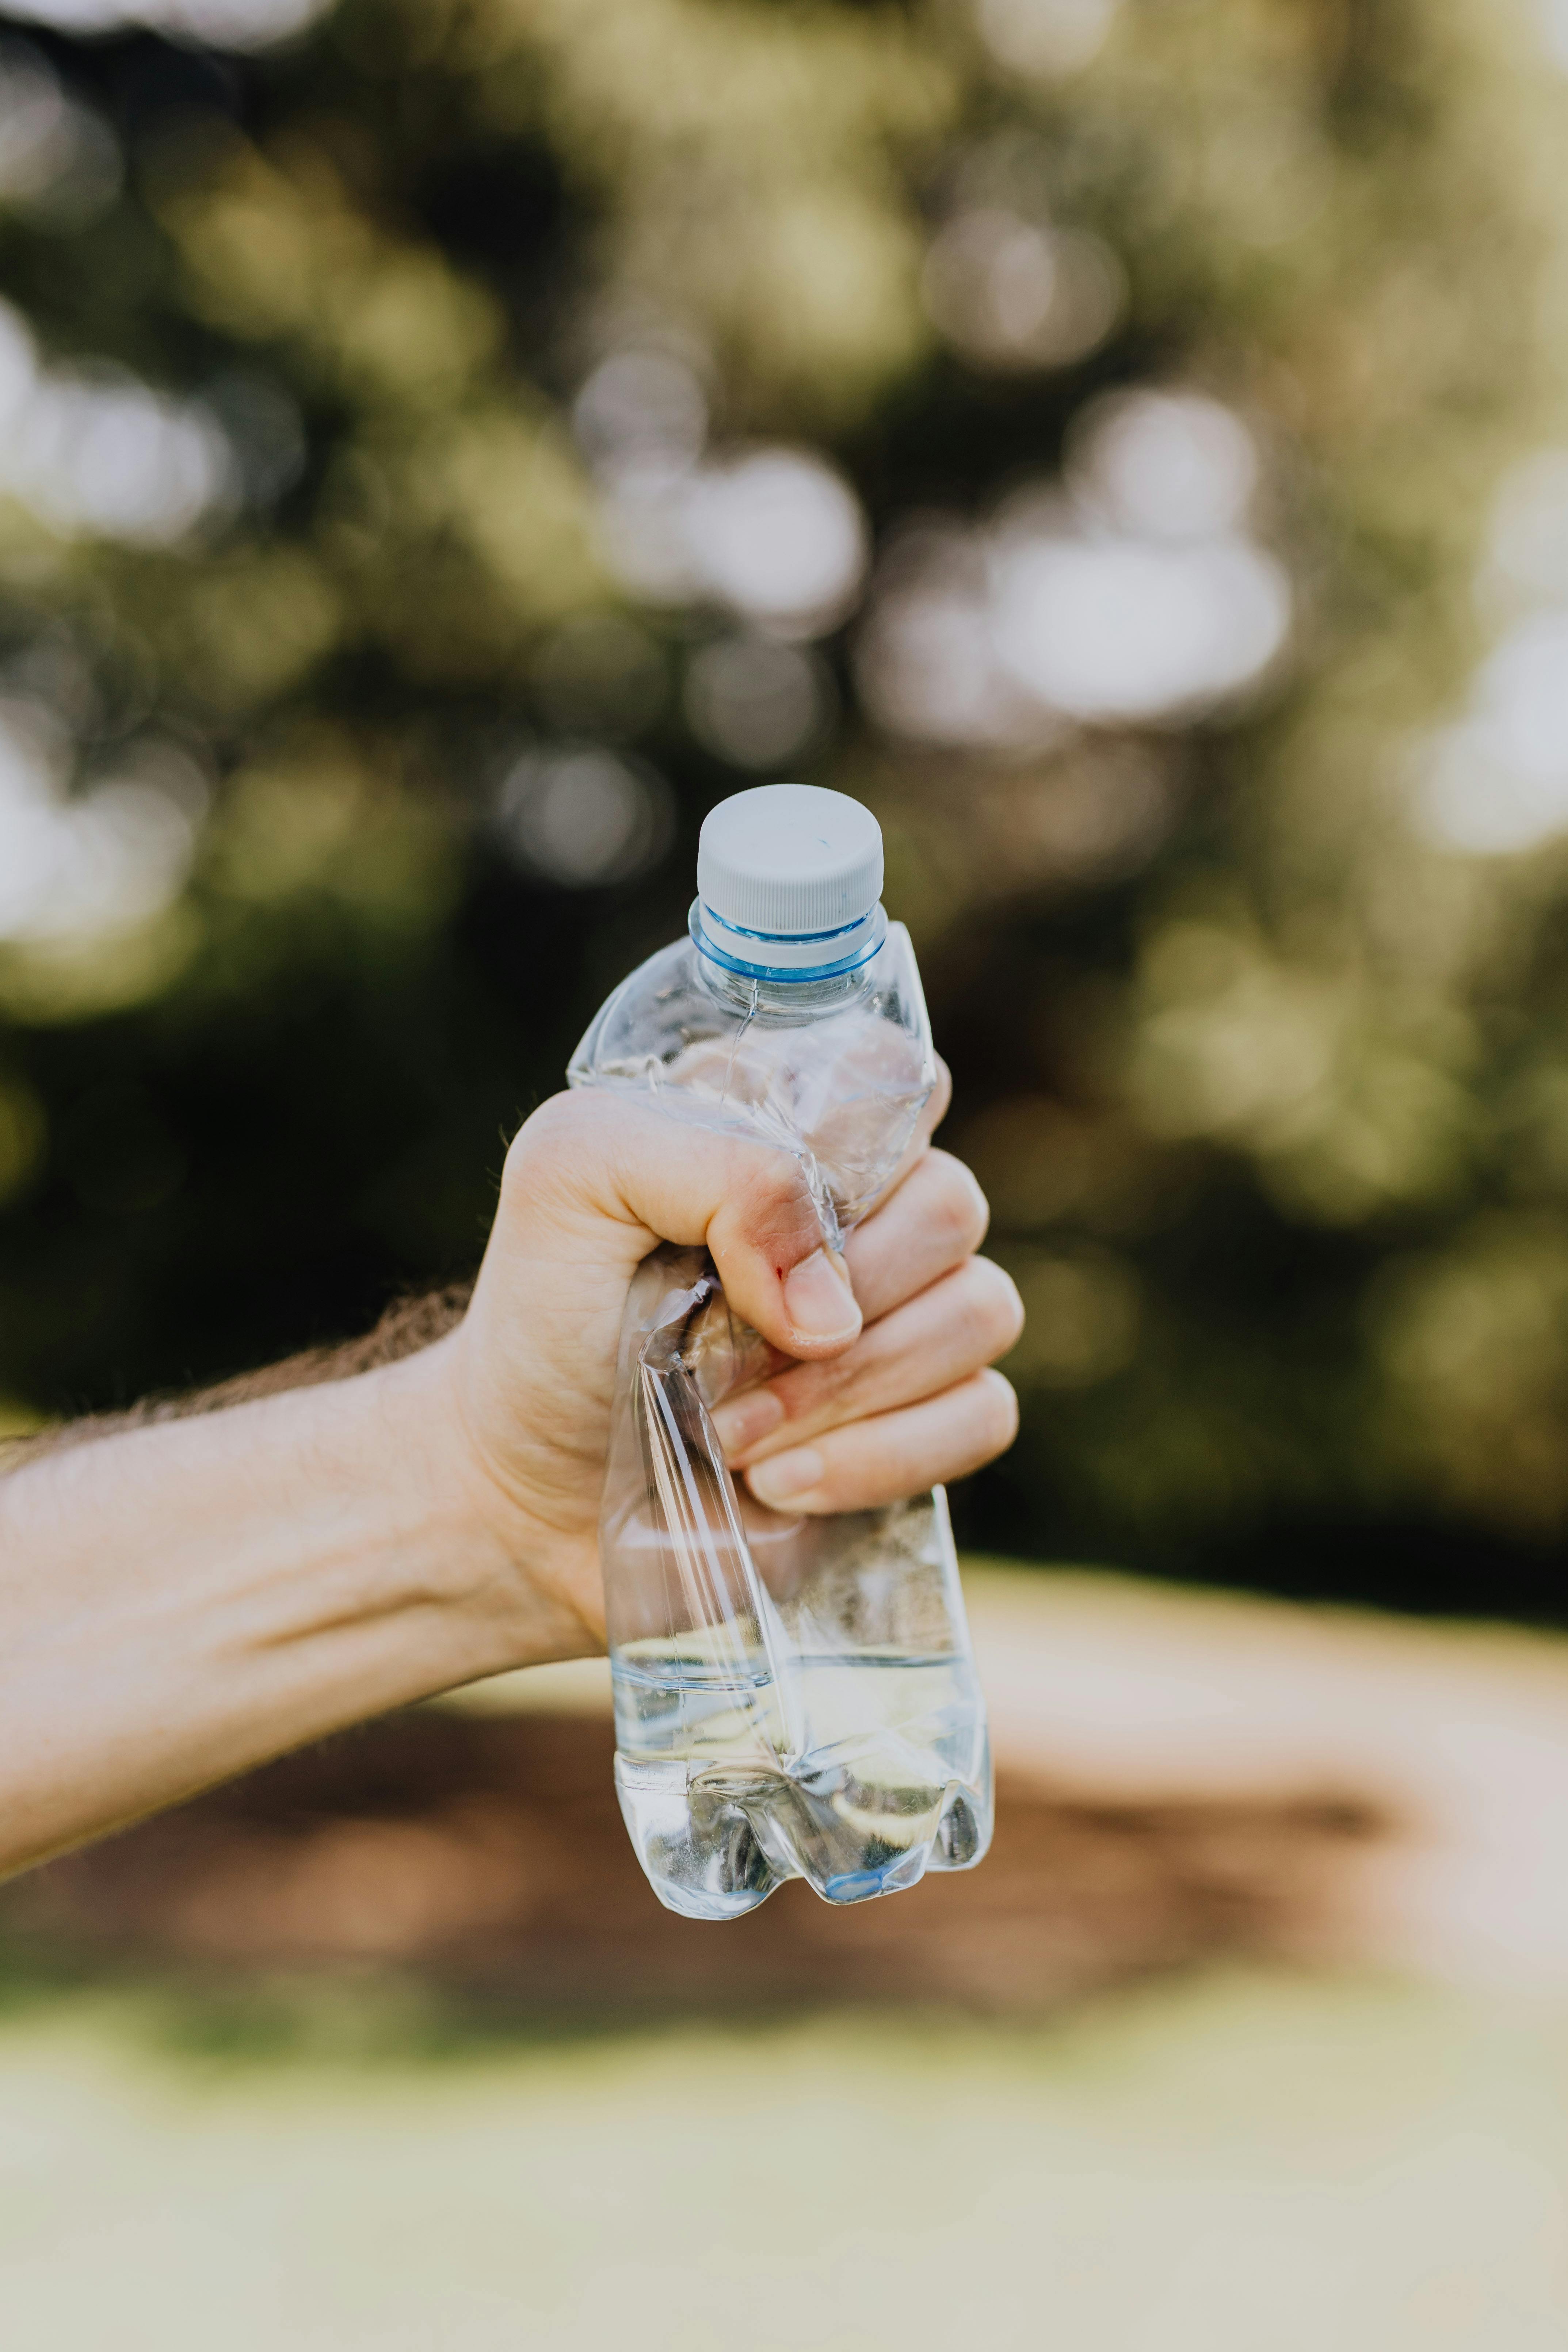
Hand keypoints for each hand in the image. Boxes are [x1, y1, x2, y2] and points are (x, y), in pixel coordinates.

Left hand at [438, 1074, 1021, 1652]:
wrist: (525, 1489)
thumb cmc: (544, 1317)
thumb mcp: (573, 1180)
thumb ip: (709, 1163)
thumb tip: (830, 1296)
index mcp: (790, 1127)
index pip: (898, 1077)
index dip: (861, 1140)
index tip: (777, 1205)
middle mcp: (865, 1212)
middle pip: (952, 1205)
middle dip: (846, 1291)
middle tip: (723, 1351)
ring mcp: (905, 1321)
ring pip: (982, 1313)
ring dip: (847, 1388)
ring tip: (731, 1433)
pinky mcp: (923, 1426)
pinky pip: (984, 1417)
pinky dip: (882, 1458)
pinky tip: (779, 1483)